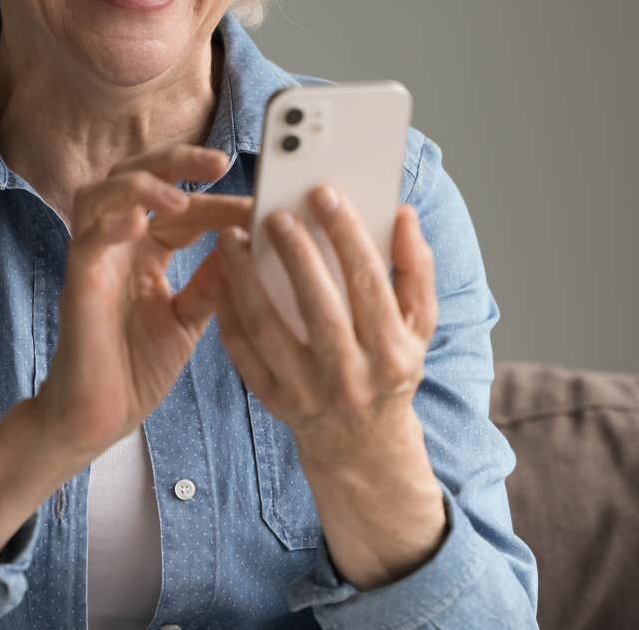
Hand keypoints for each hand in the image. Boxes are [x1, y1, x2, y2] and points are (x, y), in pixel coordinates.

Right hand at [35, 144, 250, 461]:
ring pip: (101, 194)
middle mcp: (116, 245)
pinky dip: (110, 226)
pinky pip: (86, 241)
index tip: (260, 205)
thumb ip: (212, 281)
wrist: (99, 418)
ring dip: (142, 187)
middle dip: (176, 162)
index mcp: (144, 251)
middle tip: (219, 163)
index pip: (181, 208)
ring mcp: (94, 260)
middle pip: (135, 176)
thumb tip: (248, 245)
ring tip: (179, 199)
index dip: (218, 201)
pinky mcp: (77, 284)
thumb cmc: (136, 368)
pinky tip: (138, 224)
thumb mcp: (189, 319)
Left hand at [213, 185, 447, 588]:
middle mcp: (351, 377)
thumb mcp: (418, 326)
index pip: (369, 284)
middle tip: (275, 213)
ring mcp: (308, 393)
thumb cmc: (391, 368)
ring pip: (269, 328)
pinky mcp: (273, 400)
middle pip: (318, 306)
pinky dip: (228, 312)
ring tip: (232, 237)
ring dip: (246, 278)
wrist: (362, 444)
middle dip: (295, 254)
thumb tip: (403, 215)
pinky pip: (243, 352)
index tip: (324, 195)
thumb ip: (415, 269)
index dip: (347, 235)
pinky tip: (220, 276)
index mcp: (393, 354)